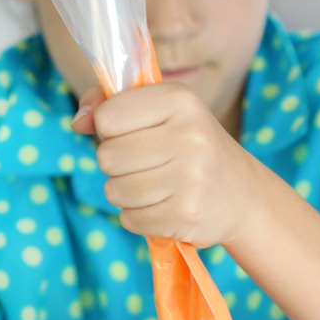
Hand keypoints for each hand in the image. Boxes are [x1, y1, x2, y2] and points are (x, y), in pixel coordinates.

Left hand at [72, 84, 259, 247]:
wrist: (242, 196)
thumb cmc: (191, 148)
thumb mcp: (160, 113)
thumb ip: (110, 105)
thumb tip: (77, 122)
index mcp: (180, 101)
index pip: (107, 117)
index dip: (110, 130)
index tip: (135, 135)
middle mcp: (189, 136)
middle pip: (107, 157)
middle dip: (117, 166)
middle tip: (147, 166)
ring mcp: (190, 178)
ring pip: (114, 191)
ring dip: (126, 194)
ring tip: (155, 188)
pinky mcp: (186, 215)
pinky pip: (130, 219)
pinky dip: (138, 218)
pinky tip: (163, 208)